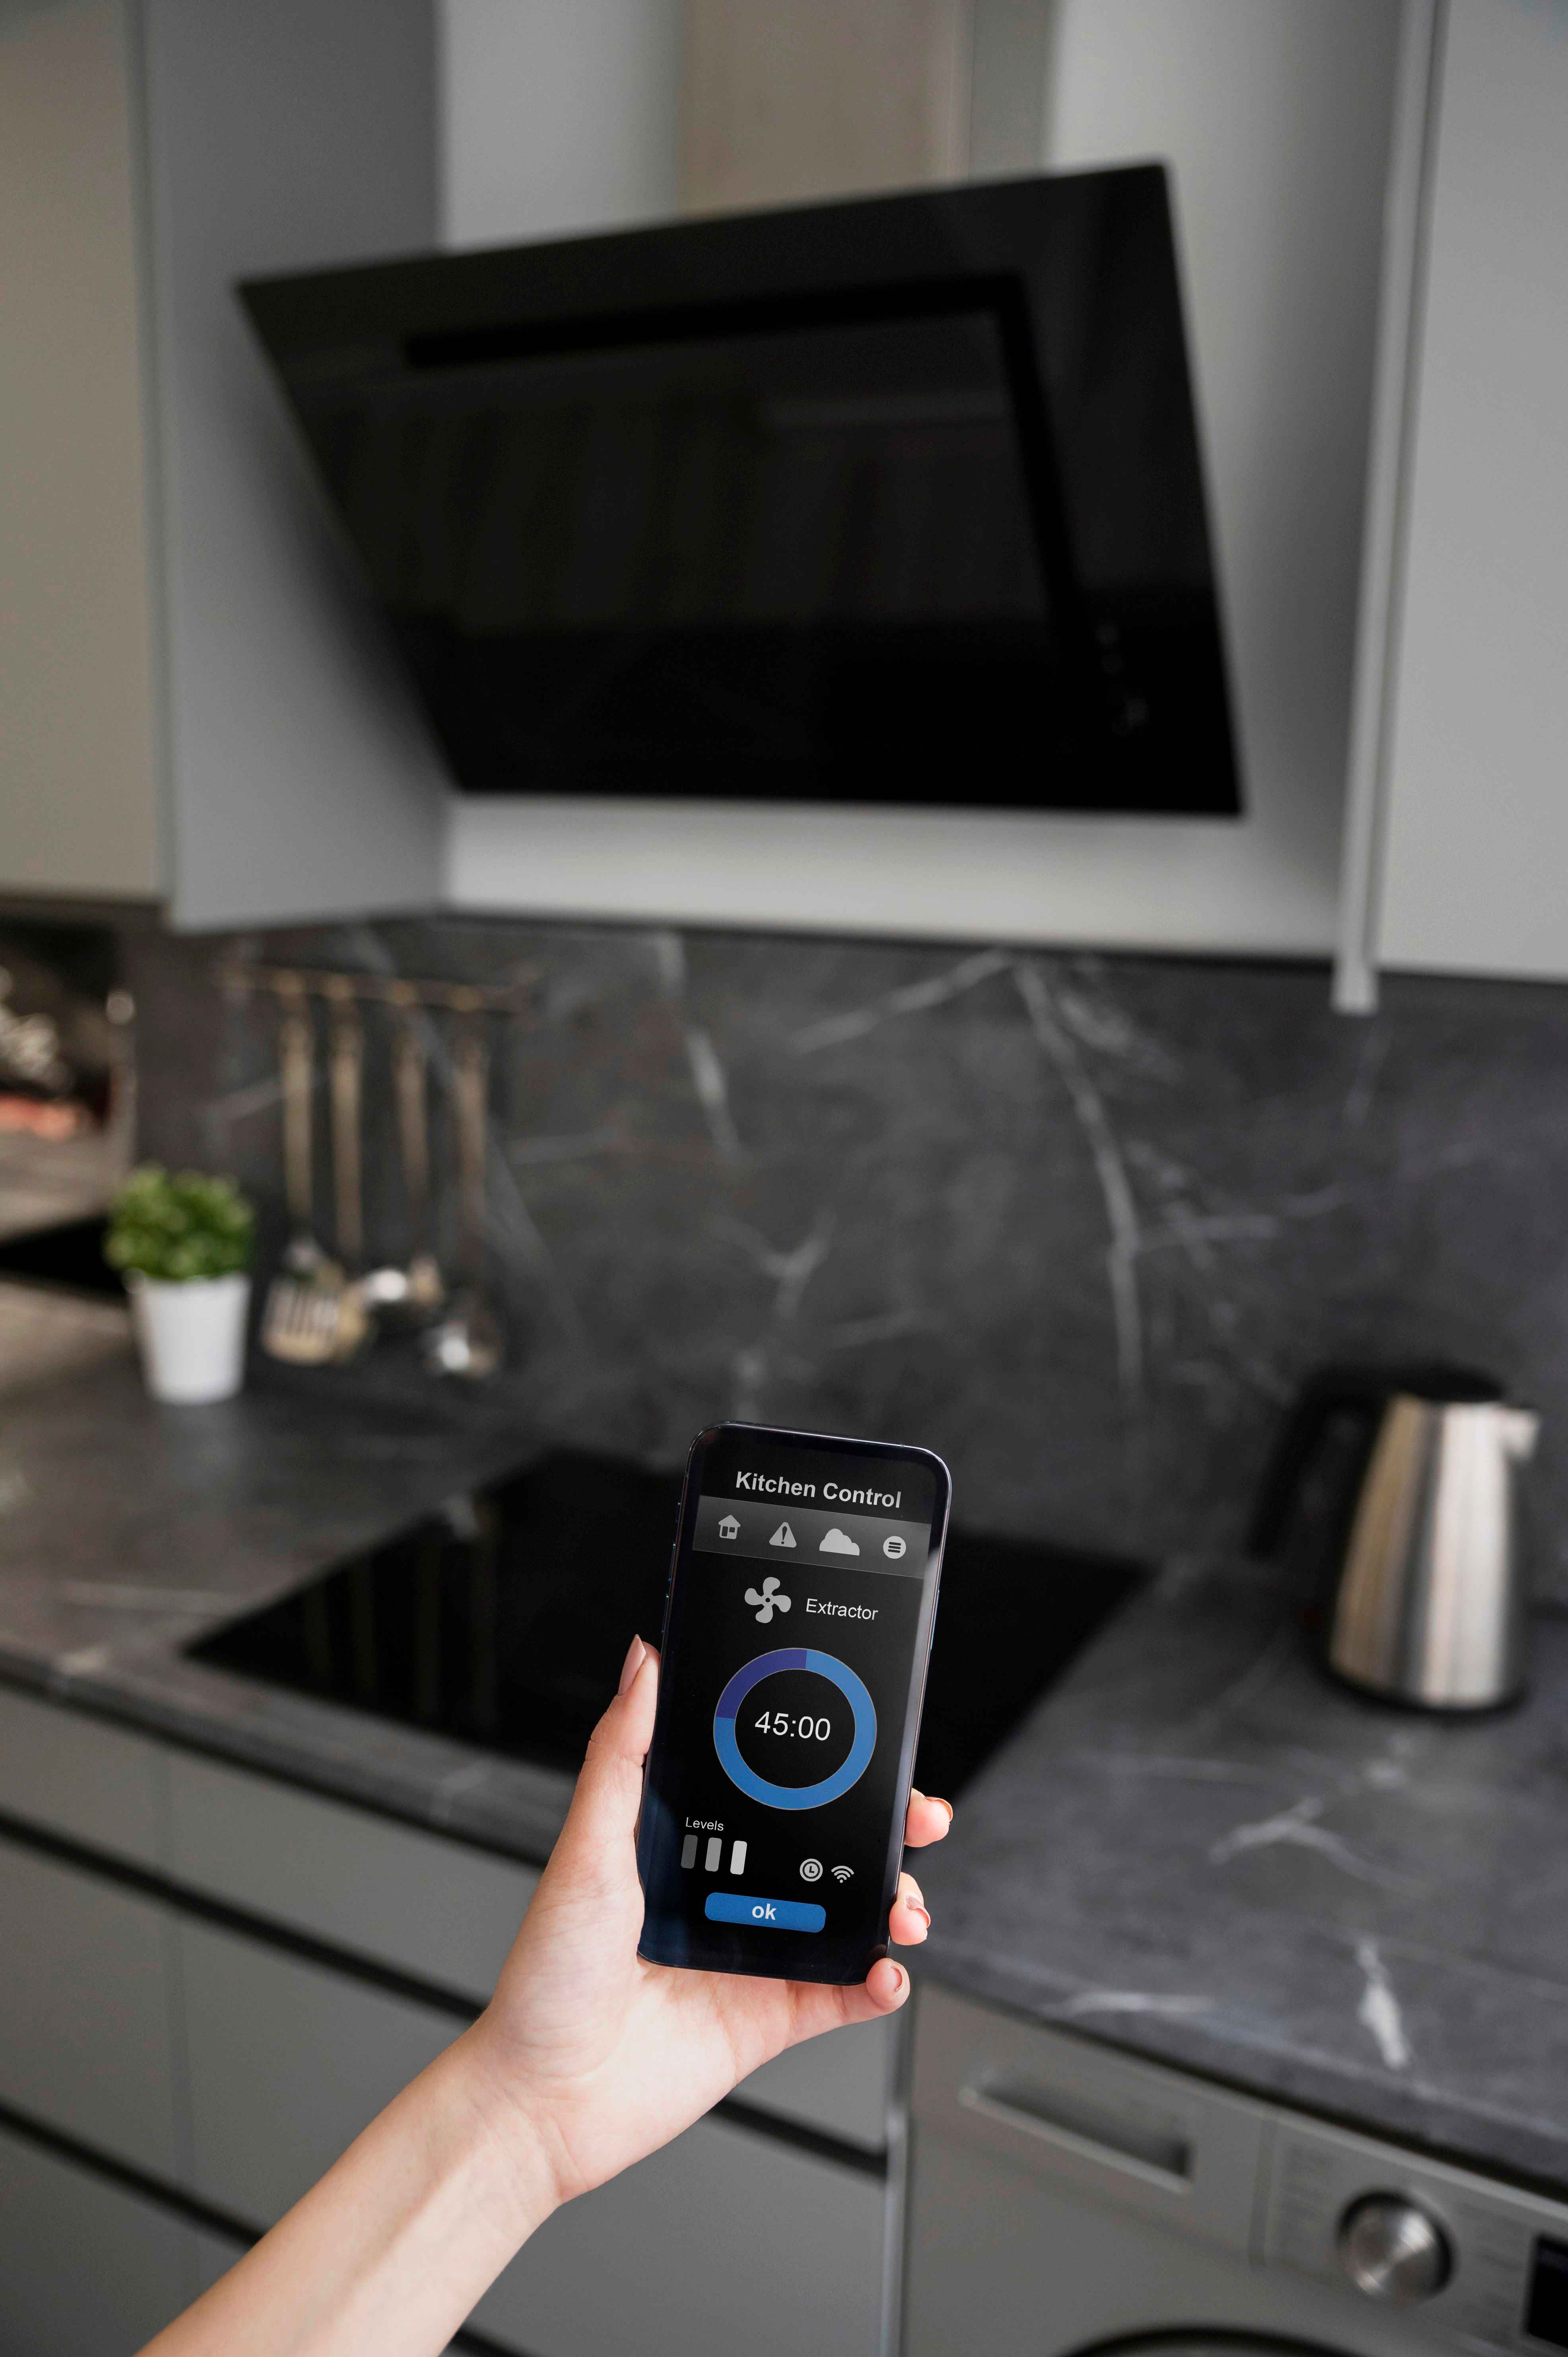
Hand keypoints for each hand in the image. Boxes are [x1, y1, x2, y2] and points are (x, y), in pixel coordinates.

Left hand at [470, 1635, 952, 2205]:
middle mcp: (728, 1891)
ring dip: (892, 1901)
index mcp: (689, 1841)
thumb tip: (643, 1662)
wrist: (543, 2096)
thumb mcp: (585, 1846)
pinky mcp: (769, 2017)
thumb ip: (619, 1753)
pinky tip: (886, 1970)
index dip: (823, 1760)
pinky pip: (843, 1994)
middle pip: (827, 1842)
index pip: (771, 1784)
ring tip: (903, 1907)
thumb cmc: (547, 1974)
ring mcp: (754, 1953)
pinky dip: (878, 1982)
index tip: (867, 1735)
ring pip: (848, 1912)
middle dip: (886, 1824)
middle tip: (921, 1813)